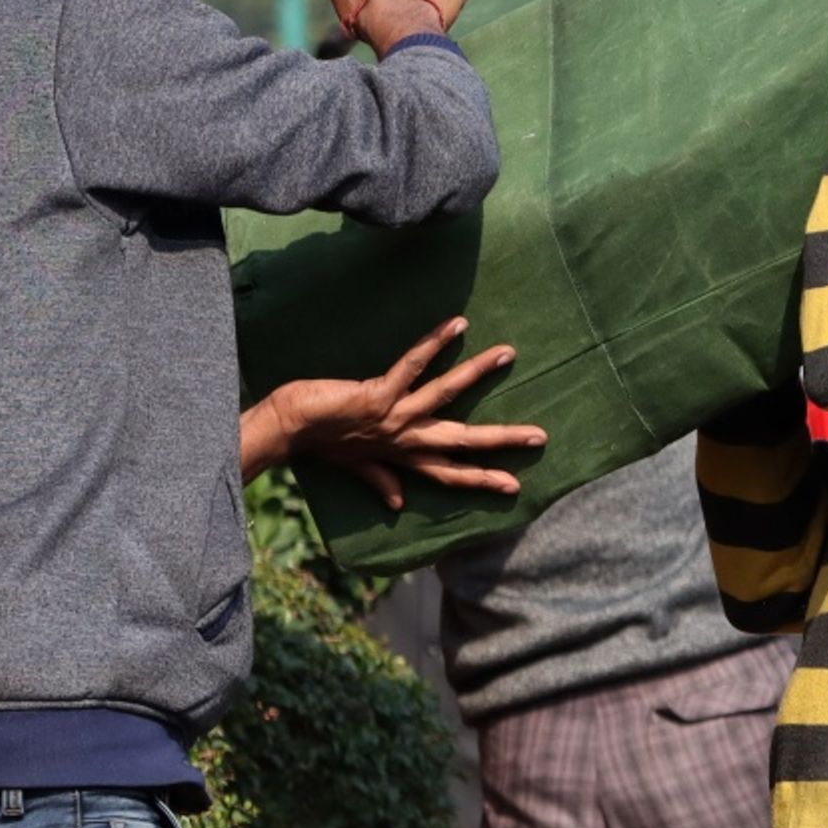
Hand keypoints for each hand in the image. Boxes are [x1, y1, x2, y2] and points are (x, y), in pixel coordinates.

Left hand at [242, 318, 544, 507]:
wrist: (287, 428)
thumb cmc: (318, 442)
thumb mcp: (353, 464)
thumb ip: (379, 480)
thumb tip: (399, 502)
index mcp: (402, 456)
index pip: (451, 472)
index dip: (483, 480)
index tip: (515, 486)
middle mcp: (405, 438)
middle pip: (462, 441)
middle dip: (503, 440)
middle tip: (541, 436)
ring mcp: (394, 416)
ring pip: (446, 395)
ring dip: (478, 372)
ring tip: (506, 352)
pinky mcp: (378, 394)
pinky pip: (412, 365)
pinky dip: (434, 344)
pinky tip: (456, 325)